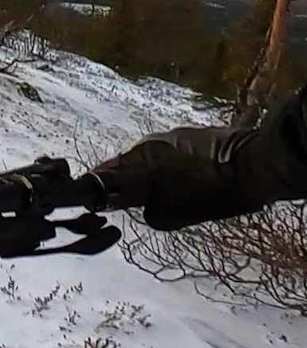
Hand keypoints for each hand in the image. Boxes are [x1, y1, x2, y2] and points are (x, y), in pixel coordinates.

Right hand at [93, 87, 306, 229]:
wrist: (256, 165)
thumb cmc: (213, 194)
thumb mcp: (175, 215)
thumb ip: (150, 211)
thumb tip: (145, 207)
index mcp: (138, 163)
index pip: (103, 176)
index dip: (96, 188)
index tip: (92, 199)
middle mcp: (147, 144)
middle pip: (123, 164)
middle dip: (121, 180)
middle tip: (128, 198)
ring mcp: (168, 135)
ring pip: (145, 157)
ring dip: (146, 171)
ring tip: (160, 188)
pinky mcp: (188, 132)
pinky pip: (166, 150)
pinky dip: (166, 164)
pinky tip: (183, 176)